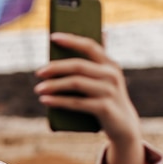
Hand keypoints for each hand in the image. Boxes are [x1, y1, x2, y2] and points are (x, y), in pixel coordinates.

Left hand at [35, 32, 144, 163]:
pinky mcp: (104, 108)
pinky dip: (58, 101)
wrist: (124, 127)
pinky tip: (45, 100)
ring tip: (38, 89)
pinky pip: (76, 103)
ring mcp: (109, 91)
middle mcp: (111, 75)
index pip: (90, 46)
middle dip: (55, 68)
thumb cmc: (106, 99)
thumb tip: (76, 41)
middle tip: (38, 72)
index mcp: (110, 64)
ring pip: (75, 83)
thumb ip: (91, 63)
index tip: (52, 36)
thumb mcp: (102, 80)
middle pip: (78, 65)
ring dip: (53, 85)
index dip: (71, 40)